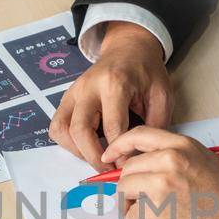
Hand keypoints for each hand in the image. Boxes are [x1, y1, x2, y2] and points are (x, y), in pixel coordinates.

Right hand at [50, 22, 172, 170]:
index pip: (112, 127)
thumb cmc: (147, 72)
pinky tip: (85, 147)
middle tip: (109, 169)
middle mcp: (88, 87)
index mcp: (115, 83)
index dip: (119, 152)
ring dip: (77, 151)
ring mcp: (74, 92)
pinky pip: (57, 126)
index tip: (128, 165)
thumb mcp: (162, 94)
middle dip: (94, 157)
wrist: (129, 48)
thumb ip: (155, 124)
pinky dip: (67, 143)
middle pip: (80, 130)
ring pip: (62, 130)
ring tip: (97, 158)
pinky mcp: (67, 98)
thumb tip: (139, 155)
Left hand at [101, 127, 218, 218]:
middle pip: (129, 166)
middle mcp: (171, 160)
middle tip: (133, 197)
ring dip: (127, 202)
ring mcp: (164, 184)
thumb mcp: (206, 161)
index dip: (120, 145)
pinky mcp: (159, 209)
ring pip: (125, 187)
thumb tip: (149, 162)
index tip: (110, 155)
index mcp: (182, 146)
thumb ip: (178, 156)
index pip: (140, 134)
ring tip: (137, 211)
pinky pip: (131, 213)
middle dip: (127, 183)